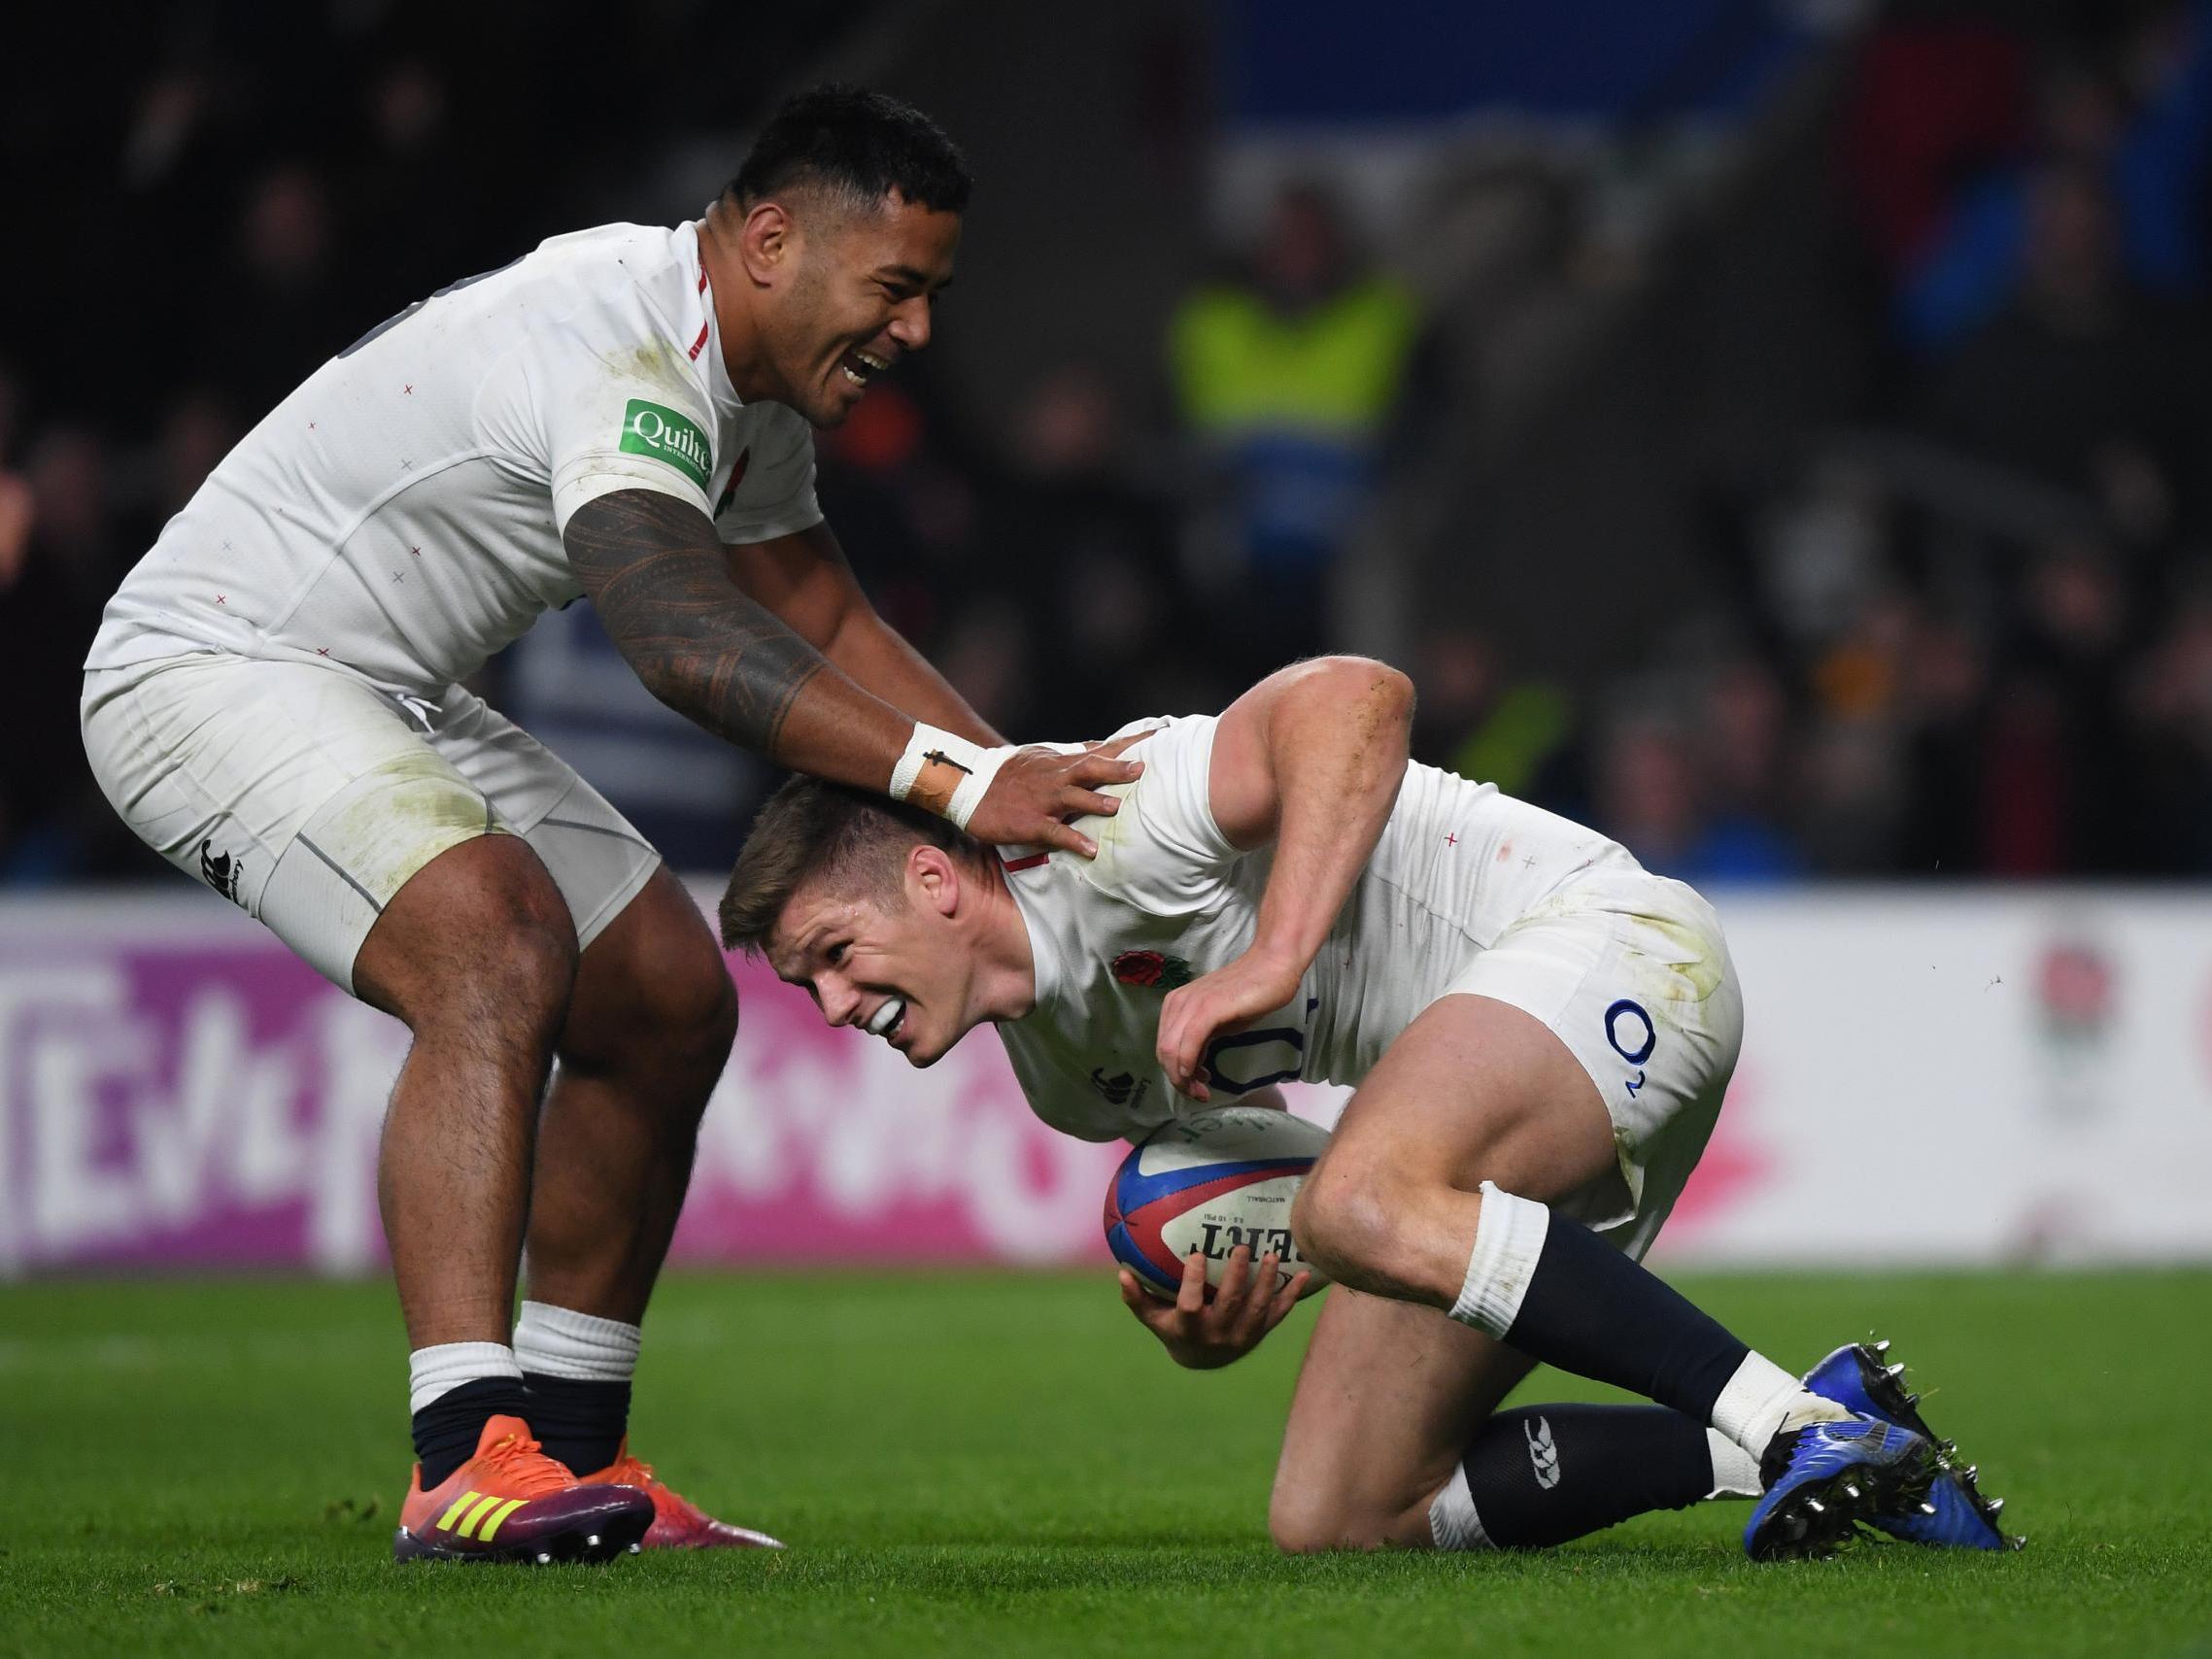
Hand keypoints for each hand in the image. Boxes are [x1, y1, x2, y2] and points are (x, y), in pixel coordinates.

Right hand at [964, 735, 1143, 857]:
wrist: (970, 788)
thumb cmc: (1009, 775)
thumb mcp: (1041, 757)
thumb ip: (1073, 754)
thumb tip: (1100, 745)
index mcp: (1061, 763)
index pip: (1102, 749)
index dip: (1130, 743)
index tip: (1159, 734)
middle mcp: (1055, 778)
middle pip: (1089, 769)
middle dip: (1115, 769)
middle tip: (1141, 769)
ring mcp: (1043, 800)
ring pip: (1072, 798)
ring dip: (1095, 801)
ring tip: (1118, 806)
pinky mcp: (1030, 823)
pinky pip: (1053, 831)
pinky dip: (1072, 839)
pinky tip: (1090, 849)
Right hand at [1117, 1246, 1309, 1369]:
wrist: (1203, 1361)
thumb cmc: (1173, 1329)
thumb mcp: (1153, 1318)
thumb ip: (1137, 1298)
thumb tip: (1121, 1272)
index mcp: (1190, 1330)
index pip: (1191, 1306)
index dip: (1194, 1283)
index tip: (1197, 1255)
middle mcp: (1218, 1335)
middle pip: (1231, 1305)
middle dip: (1238, 1276)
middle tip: (1242, 1246)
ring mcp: (1242, 1337)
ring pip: (1258, 1309)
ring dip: (1267, 1282)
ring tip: (1271, 1254)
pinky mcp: (1260, 1334)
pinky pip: (1279, 1314)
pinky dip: (1292, 1295)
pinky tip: (1306, 1275)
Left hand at [1155, 945, 1304, 1099]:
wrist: (1271, 968)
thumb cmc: (1248, 994)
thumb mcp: (1218, 1023)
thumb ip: (1200, 1041)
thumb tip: (1192, 1066)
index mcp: (1175, 1005)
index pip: (1164, 1047)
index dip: (1175, 1073)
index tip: (1196, 1086)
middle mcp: (1176, 1003)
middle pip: (1163, 1052)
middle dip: (1178, 1081)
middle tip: (1199, 1094)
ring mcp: (1191, 1004)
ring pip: (1171, 1051)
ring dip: (1184, 1078)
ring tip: (1202, 1091)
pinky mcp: (1208, 1008)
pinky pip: (1189, 1043)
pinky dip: (1190, 1064)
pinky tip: (1201, 1076)